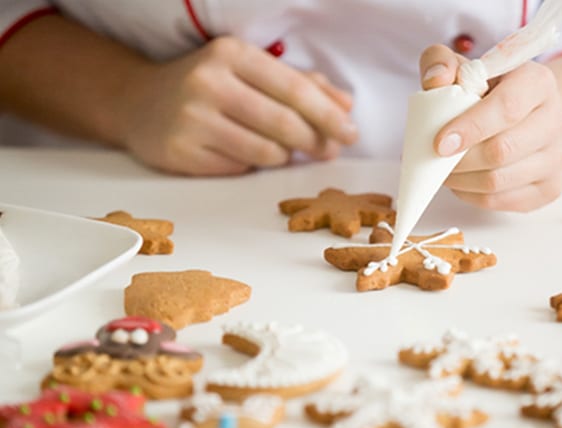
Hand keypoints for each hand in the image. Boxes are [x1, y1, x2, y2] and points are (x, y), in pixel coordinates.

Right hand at [122, 37, 357, 174]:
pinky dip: (252, 165)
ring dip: (283, 156)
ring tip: (281, 150)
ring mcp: (192, 119)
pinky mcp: (181, 152)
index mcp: (232, 54)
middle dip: (315, 142)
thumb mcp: (251, 71)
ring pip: (265, 151)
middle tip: (329, 151)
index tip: (350, 133)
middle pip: (283, 123)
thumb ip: (301, 84)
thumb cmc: (209, 85)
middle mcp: (209, 82)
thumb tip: (345, 105)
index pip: (295, 89)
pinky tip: (244, 153)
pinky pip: (239, 168)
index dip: (329, 115)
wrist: (138, 102)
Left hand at [419, 44, 561, 211]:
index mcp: (538, 82)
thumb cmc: (493, 91)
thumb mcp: (466, 68)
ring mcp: (558, 157)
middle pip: (502, 150)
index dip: (470, 128)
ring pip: (500, 181)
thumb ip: (442, 63)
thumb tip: (434, 81)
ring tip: (444, 171)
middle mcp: (556, 119)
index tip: (440, 143)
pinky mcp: (551, 187)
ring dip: (462, 181)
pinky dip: (473, 196)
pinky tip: (462, 183)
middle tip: (434, 159)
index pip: (507, 108)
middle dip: (460, 160)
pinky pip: (504, 201)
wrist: (536, 116)